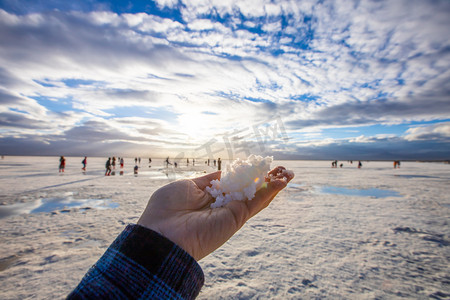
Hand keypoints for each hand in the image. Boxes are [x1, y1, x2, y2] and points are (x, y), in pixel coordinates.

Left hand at [138, 166, 293, 260]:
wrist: (162, 233)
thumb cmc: (167, 208)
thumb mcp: (188, 186)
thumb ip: (209, 180)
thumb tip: (224, 174)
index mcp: (209, 197)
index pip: (234, 184)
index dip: (247, 173)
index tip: (257, 163)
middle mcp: (222, 206)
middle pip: (250, 190)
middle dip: (265, 179)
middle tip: (280, 168)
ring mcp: (231, 213)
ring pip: (258, 197)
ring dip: (273, 185)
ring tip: (288, 173)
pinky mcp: (236, 218)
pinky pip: (256, 204)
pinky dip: (270, 192)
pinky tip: (281, 182)